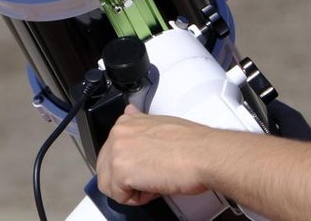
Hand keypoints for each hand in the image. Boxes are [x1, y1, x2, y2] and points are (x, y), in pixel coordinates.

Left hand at [95, 105, 219, 205]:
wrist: (204, 154)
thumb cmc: (192, 144)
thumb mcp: (160, 123)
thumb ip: (139, 122)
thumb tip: (130, 112)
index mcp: (126, 122)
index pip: (112, 152)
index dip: (131, 165)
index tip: (146, 165)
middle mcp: (118, 134)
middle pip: (106, 169)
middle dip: (125, 179)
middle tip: (150, 177)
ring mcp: (117, 152)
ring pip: (109, 185)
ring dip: (130, 190)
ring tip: (153, 182)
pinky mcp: (121, 172)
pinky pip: (119, 196)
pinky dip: (137, 199)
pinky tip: (155, 186)